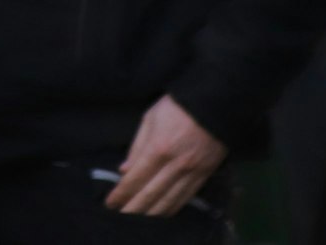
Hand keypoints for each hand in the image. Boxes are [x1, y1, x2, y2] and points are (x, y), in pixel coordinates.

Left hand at [105, 95, 227, 215]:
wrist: (215, 104)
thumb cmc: (176, 107)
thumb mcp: (149, 119)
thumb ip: (136, 147)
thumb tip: (124, 171)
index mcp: (157, 149)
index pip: (134, 179)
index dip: (121, 194)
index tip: (110, 203)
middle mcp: (175, 165)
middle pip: (150, 195)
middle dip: (133, 209)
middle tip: (119, 217)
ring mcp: (192, 172)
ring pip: (169, 200)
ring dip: (151, 213)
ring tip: (137, 220)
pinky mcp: (205, 175)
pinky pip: (187, 197)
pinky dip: (172, 208)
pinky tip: (162, 213)